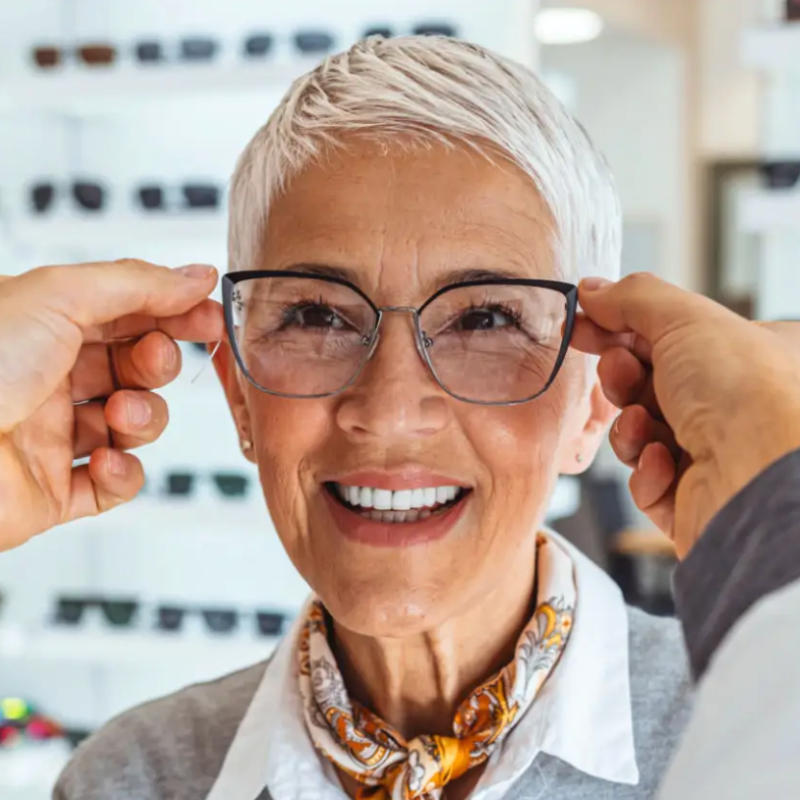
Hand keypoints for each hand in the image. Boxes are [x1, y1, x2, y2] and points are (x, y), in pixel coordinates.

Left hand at [0, 260, 222, 551]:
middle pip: (136, 367)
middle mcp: (49, 379)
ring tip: (119, 416)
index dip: (173, 312)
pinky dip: (122, 473)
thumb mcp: (57, 298)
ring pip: (134, 425)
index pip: (127, 313)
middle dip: (157, 364)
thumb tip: (196, 274)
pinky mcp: (55, 491)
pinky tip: (103, 461)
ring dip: (143, 419)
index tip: (210, 316)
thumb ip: (136, 284)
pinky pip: (115, 483)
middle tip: (153, 362)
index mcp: (44, 328)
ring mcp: (53, 436)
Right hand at [571, 273, 799, 557]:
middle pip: (652, 385)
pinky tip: (663, 462)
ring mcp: (718, 457)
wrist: (759, 480)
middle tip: (616, 368)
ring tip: (638, 420)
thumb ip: (634, 298)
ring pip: (643, 434)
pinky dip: (648, 470)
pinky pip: (650, 481)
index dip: (622, 327)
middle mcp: (740, 407)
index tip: (583, 323)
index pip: (673, 336)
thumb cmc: (746, 395)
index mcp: (752, 357)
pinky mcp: (696, 502)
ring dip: (630, 426)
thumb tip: (593, 290)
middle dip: (623, 377)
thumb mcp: (687, 318)